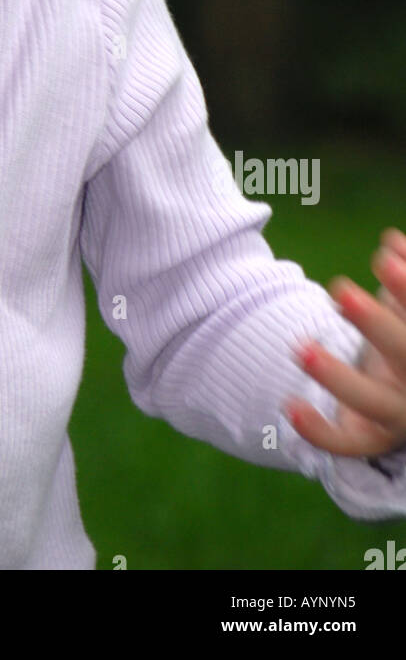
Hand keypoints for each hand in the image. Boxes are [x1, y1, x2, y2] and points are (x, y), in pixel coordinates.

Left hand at [285, 227, 405, 458]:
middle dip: (375, 323)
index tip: (382, 254)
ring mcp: (398, 415)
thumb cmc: (404, 335)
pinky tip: (291, 406)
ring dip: (339, 377)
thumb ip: (404, 277)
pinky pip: (347, 444)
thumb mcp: (404, 307)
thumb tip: (391, 242)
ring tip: (300, 347)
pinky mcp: (372, 440)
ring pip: (374, 403)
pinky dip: (320, 431)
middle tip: (339, 287)